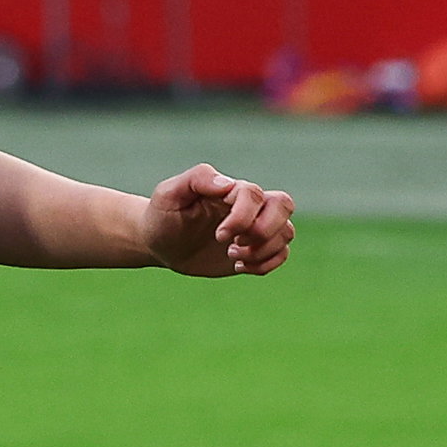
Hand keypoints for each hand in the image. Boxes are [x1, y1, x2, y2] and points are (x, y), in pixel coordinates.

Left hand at [142, 163, 292, 277]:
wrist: (159, 243)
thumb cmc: (163, 215)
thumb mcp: (169, 194)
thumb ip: (197, 179)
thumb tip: (228, 185)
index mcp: (229, 190)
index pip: (254, 195)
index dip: (242, 218)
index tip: (219, 235)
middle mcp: (247, 206)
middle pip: (283, 205)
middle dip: (265, 230)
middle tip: (234, 244)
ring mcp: (253, 228)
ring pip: (286, 232)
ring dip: (263, 250)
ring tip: (232, 257)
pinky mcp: (254, 250)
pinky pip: (281, 253)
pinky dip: (266, 264)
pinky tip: (239, 266)